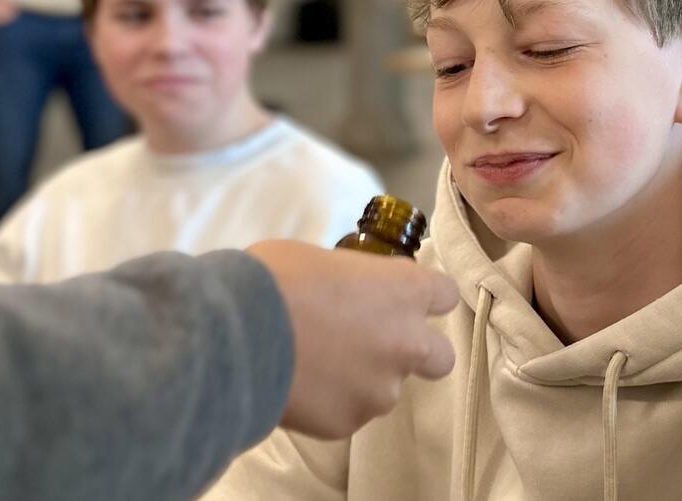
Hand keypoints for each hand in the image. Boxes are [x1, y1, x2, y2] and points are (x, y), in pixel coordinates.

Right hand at [246, 240, 457, 439]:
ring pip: (387, 388)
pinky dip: (331, 401)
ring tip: (319, 363)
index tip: (401, 297)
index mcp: (405, 290)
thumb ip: (353, 280)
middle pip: (440, 356)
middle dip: (416, 351)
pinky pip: (349, 412)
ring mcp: (380, 389)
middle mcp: (406, 342)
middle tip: (377, 341)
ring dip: (365, 378)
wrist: (236, 336)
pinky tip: (301, 384)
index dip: (424, 296)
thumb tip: (346, 290)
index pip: (444, 294)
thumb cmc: (277, 280)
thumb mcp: (323, 259)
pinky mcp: (349, 423)